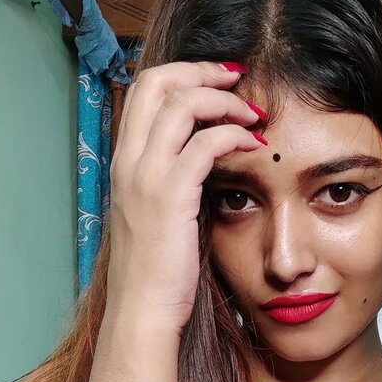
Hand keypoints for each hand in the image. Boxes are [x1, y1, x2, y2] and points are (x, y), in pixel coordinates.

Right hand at [105, 61, 266, 334]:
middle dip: (202, 71)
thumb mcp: (159, 218)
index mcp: (124, 163)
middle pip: (158, 82)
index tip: (220, 82)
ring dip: (225, 101)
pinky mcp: (170, 196)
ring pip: (182, 104)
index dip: (183, 74)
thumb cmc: (158, 273)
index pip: (144, 91)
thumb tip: (206, 165)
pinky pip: (205, 143)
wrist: (143, 310)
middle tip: (240, 80)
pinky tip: (256, 147)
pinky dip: (234, 135)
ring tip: (255, 114)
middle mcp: (128, 161)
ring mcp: (146, 177)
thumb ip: (174, 184)